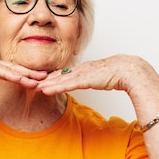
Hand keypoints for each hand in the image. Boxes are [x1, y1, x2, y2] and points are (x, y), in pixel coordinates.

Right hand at [0, 50, 47, 125]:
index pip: (9, 72)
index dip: (23, 77)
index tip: (36, 82)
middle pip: (15, 69)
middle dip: (31, 74)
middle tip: (48, 78)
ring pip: (10, 68)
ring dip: (26, 74)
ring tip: (41, 79)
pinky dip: (12, 74)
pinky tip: (23, 78)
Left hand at [36, 54, 157, 95]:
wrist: (131, 70)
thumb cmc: (121, 74)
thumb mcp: (104, 77)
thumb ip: (96, 79)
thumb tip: (93, 82)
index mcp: (85, 68)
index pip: (64, 73)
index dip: (51, 76)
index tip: (39, 80)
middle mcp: (81, 69)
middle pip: (57, 74)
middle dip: (42, 78)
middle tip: (27, 82)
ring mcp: (82, 73)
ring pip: (58, 79)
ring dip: (44, 84)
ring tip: (30, 87)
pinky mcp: (85, 79)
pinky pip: (66, 84)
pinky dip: (54, 87)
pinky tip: (44, 90)